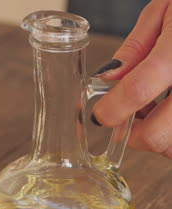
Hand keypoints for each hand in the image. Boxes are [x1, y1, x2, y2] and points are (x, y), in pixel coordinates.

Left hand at [93, 0, 171, 158]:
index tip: (101, 115)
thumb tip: (109, 77)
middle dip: (136, 136)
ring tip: (154, 114)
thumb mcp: (166, 10)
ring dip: (158, 138)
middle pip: (158, 136)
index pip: (137, 90)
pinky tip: (170, 112)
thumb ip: (136, 47)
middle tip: (127, 123)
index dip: (112, 109)